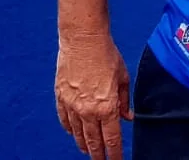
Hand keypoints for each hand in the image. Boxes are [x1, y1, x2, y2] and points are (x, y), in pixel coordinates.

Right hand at [55, 33, 132, 159]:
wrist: (83, 39)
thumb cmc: (106, 54)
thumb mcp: (123, 78)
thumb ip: (125, 101)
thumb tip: (127, 117)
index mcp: (107, 108)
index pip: (112, 140)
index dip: (115, 155)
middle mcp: (88, 111)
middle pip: (93, 142)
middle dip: (99, 155)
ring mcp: (72, 105)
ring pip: (78, 134)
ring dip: (83, 145)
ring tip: (88, 151)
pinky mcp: (60, 97)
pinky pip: (64, 120)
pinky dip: (69, 129)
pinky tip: (73, 133)